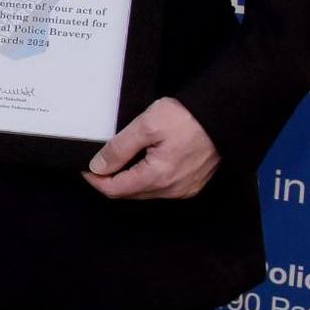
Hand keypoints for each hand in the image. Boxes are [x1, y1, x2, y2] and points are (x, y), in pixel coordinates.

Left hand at [85, 97, 220, 199]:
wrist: (224, 115)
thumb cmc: (187, 118)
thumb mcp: (146, 126)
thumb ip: (119, 148)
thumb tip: (98, 166)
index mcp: (158, 178)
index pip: (115, 190)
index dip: (95, 179)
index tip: (85, 167)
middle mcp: (172, 190)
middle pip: (129, 193)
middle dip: (110, 180)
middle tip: (99, 161)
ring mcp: (185, 189)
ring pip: (145, 191)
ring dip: (128, 179)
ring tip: (119, 159)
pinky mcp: (193, 184)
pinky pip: (162, 188)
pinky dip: (146, 178)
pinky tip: (142, 161)